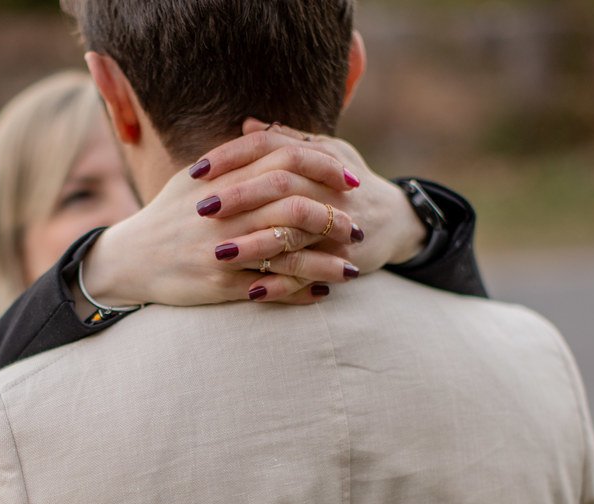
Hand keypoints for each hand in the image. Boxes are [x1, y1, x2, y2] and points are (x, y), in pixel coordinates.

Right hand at [80, 132, 366, 308]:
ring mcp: (220, 252)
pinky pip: (269, 290)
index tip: (351, 180)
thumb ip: (233, 158)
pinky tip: (322, 293)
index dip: (324, 167)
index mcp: (220, 180)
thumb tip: (269, 133)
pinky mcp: (217, 287)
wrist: (128, 260)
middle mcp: (223, 214)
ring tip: (354, 269)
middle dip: (333, 219)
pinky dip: (300, 292)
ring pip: (287, 253)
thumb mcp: (193, 179)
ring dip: (326, 262)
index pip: (284, 160)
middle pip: (293, 206)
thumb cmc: (166, 216)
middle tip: (357, 228)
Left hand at [220, 119, 428, 287]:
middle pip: (279, 182)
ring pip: (293, 228)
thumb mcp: (323, 155)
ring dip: (254, 243)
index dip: (232, 155)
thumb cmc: (346, 183)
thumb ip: (286, 141)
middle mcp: (329, 183)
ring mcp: (338, 220)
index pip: (269, 145)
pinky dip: (281, 281)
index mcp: (318, 155)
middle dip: (238, 196)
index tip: (198, 170)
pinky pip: (310, 269)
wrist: (396, 220)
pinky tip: (251, 288)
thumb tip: (246, 124)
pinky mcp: (344, 255)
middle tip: (200, 209)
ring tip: (218, 254)